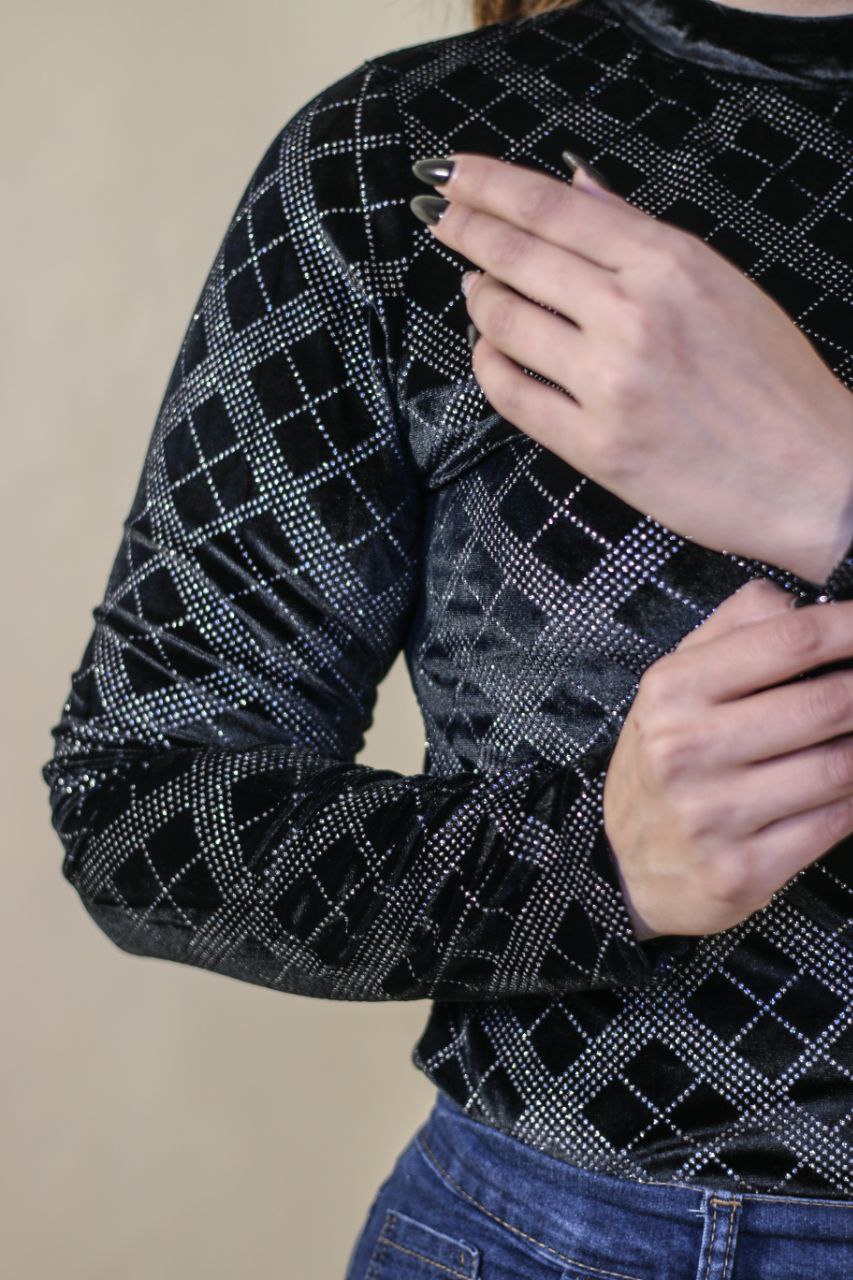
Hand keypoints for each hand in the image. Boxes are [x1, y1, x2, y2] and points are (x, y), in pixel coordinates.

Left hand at [418, 153, 852, 584]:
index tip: (453, 175)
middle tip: (441, 218)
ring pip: (505, 322)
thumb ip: (640, 234)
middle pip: (517, 258)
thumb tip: (576, 186)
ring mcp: (609, 383)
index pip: (553, 208)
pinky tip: (491, 351)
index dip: (490, 186)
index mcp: (668, 263)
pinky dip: (489, 364)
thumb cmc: (774, 379)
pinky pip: (511, 393)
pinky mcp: (595, 446)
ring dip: (480, 299)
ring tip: (477, 288)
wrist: (813, 474)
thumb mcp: (719, 282)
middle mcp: (632, 315)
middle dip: (467, 231)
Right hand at [603, 577, 852, 940]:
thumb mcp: (675, 685)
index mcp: (673, 690)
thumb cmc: (666, 762)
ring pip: (841, 766)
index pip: (789, 640)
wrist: (633, 864)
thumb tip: (798, 601)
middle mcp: (686, 749)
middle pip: (826, 703)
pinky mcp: (744, 869)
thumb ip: (732, 629)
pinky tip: (851, 784)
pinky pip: (837, 822)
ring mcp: (714, 814)